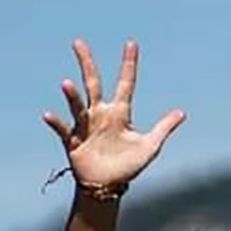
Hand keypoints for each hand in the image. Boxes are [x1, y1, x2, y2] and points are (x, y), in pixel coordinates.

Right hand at [43, 39, 185, 191]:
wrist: (107, 187)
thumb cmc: (128, 166)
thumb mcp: (150, 147)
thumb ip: (163, 128)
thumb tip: (182, 113)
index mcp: (119, 113)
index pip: (125, 84)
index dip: (128, 65)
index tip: (131, 44)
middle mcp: (100, 114)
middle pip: (93, 83)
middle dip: (86, 63)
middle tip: (78, 42)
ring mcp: (85, 126)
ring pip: (78, 106)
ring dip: (72, 96)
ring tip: (66, 83)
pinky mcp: (73, 142)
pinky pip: (63, 130)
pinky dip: (56, 123)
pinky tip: (48, 115)